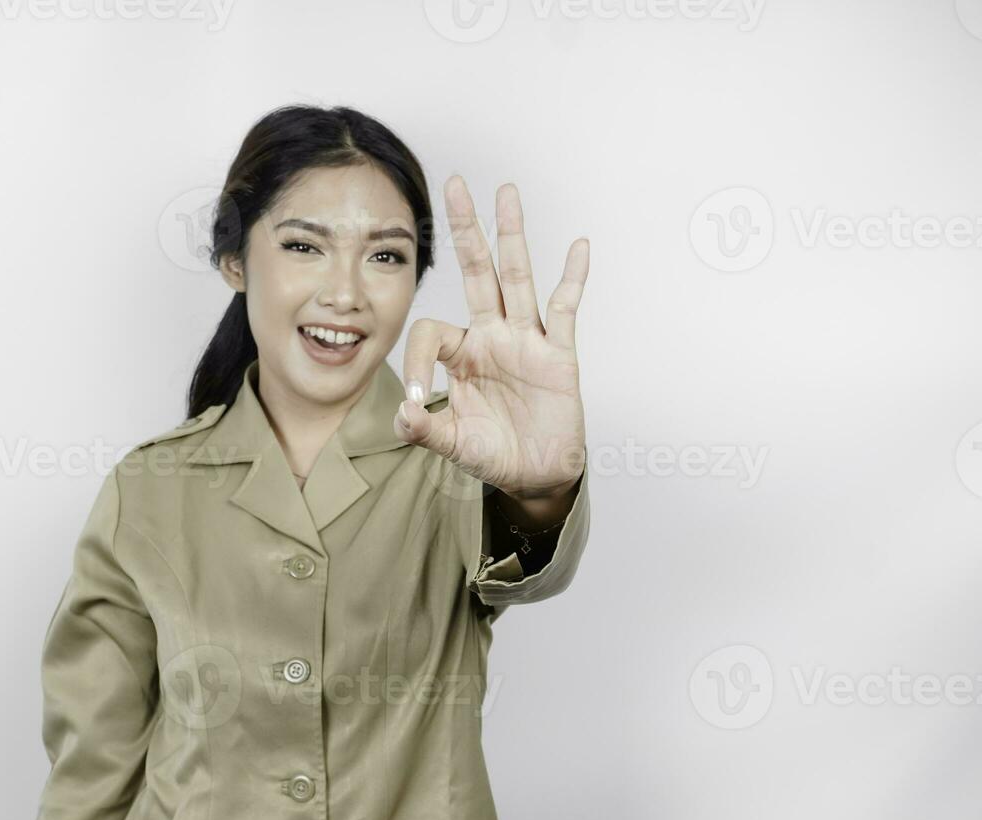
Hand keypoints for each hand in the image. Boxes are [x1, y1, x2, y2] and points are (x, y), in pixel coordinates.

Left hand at [396, 176, 588, 497]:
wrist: (536, 475)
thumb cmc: (493, 454)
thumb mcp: (451, 444)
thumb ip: (424, 429)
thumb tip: (404, 414)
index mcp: (462, 354)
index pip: (432, 332)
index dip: (418, 361)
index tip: (419, 399)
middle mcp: (492, 335)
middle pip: (477, 272)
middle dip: (466, 230)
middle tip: (454, 183)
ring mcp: (527, 340)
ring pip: (517, 277)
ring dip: (511, 235)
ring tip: (506, 191)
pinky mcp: (558, 354)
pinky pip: (564, 309)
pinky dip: (572, 278)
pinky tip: (577, 246)